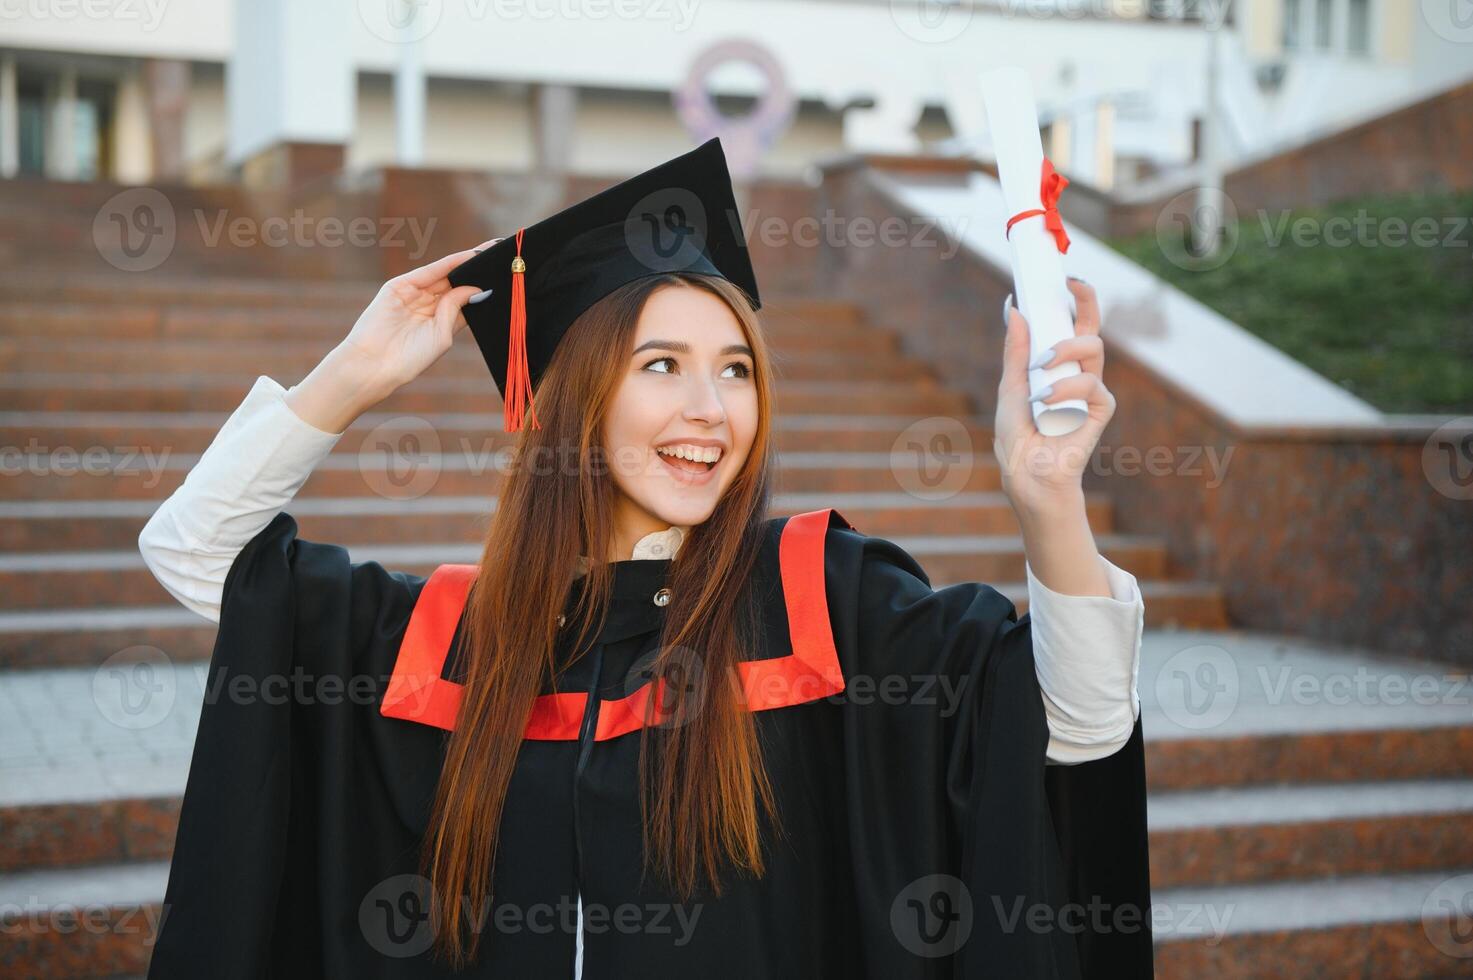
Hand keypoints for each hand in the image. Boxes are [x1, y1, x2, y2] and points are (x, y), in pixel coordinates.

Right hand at [334, 239, 500, 395]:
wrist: (375, 365)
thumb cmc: (409, 359)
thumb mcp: (442, 335)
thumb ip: (457, 310)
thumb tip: (476, 288)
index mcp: (440, 320)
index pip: (466, 298)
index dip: (483, 286)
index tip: (506, 277)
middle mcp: (429, 304)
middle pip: (458, 282)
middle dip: (478, 270)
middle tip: (505, 257)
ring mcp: (414, 293)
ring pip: (446, 273)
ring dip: (468, 262)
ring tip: (493, 253)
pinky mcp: (400, 286)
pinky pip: (430, 271)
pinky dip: (450, 263)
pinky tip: (470, 257)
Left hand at [993, 278, 1114, 514]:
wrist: (1026, 473)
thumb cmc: (1018, 435)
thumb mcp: (1010, 386)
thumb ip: (1016, 350)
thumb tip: (1015, 308)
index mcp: (1058, 364)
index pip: (1073, 324)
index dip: (1076, 299)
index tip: (1065, 278)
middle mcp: (1078, 372)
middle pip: (1092, 327)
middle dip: (1086, 301)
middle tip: (1071, 286)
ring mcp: (1091, 390)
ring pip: (1094, 349)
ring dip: (1063, 352)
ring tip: (1039, 373)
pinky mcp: (1100, 410)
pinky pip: (1092, 385)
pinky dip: (1066, 390)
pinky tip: (1046, 403)